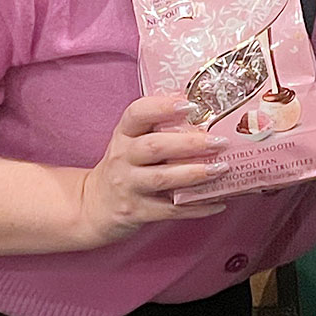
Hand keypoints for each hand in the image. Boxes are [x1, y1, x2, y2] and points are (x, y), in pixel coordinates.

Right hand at [76, 94, 228, 245]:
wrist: (94, 206)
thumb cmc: (125, 168)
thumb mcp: (131, 143)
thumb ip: (159, 130)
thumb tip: (208, 119)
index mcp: (124, 135)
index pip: (137, 113)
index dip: (162, 107)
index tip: (189, 104)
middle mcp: (122, 158)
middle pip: (154, 146)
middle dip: (190, 143)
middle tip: (219, 141)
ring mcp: (128, 186)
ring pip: (161, 178)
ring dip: (194, 173)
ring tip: (221, 168)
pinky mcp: (136, 211)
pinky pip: (169, 210)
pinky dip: (196, 207)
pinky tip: (218, 202)